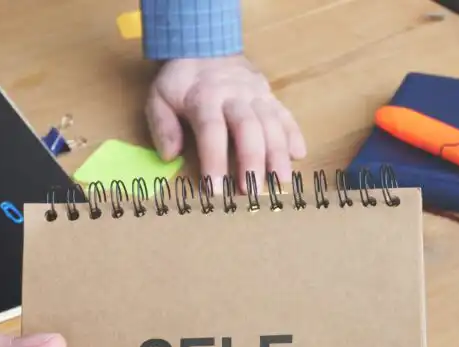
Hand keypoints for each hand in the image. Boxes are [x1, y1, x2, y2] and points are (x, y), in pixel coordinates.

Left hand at [145, 55, 306, 190]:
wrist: (205, 45)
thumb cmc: (181, 81)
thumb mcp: (158, 97)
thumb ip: (162, 125)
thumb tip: (170, 155)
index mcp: (205, 96)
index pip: (211, 130)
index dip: (214, 159)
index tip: (215, 188)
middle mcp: (234, 95)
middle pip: (247, 127)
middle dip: (252, 160)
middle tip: (252, 190)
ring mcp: (256, 94)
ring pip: (271, 122)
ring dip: (278, 153)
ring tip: (281, 180)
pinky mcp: (269, 95)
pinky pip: (285, 114)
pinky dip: (294, 134)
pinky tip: (299, 154)